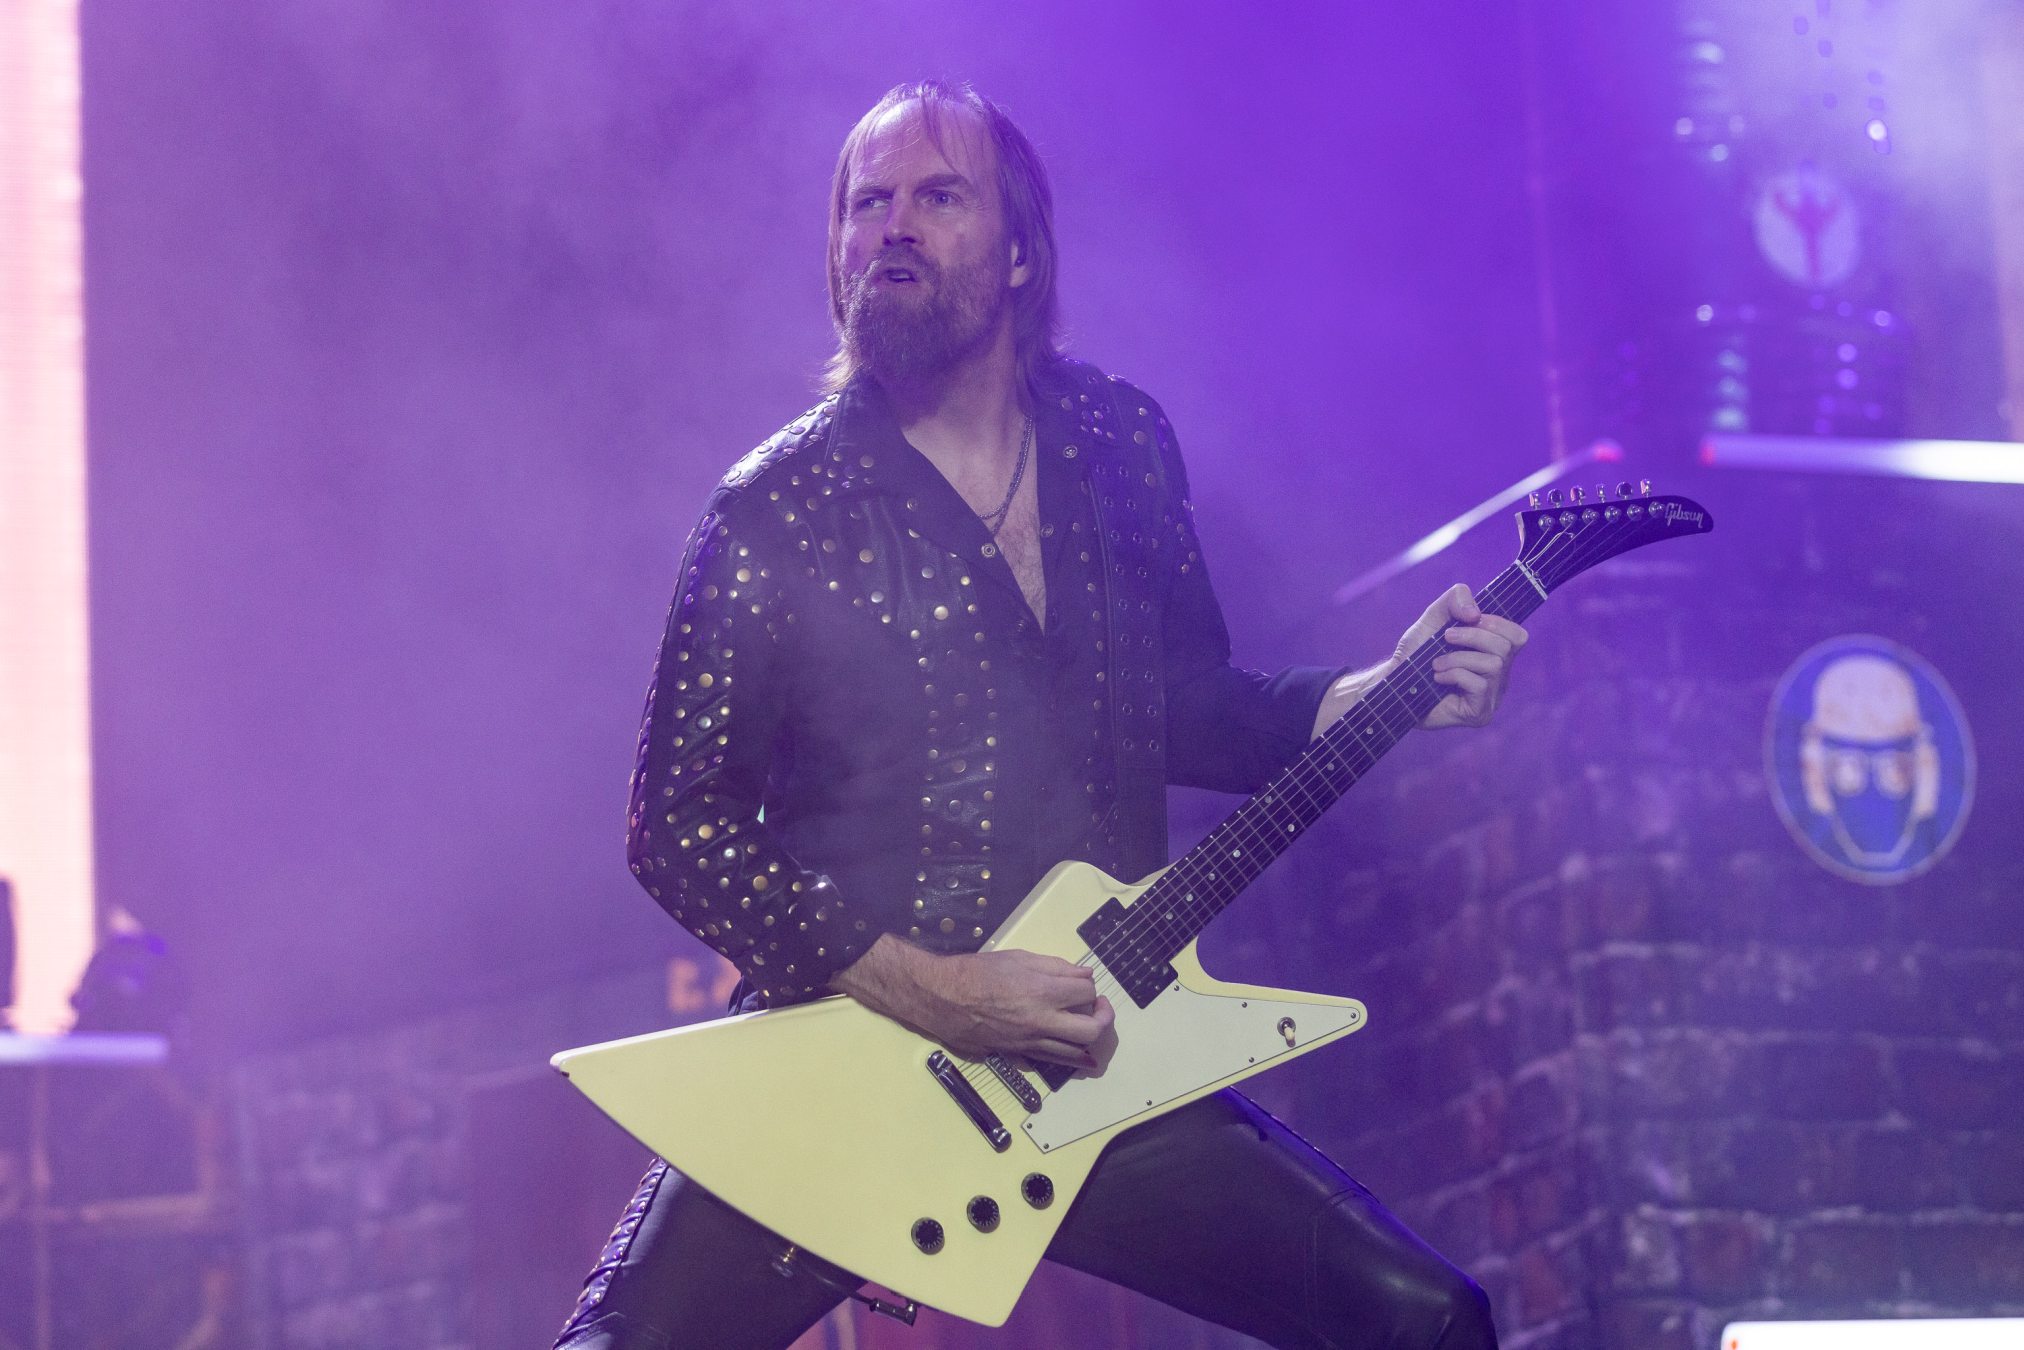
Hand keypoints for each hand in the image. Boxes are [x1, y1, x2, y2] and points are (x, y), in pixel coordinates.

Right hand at [832, 936, 1115, 1069]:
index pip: (1087, 991)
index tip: (1083, 982)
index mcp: (1042, 991)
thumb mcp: (1017, 958)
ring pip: (1076, 1053)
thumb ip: (1055, 967)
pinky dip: (1070, 1058)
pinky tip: (1078, 1054)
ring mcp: (1031, 1042)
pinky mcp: (1019, 1054)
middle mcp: (1041, 1021)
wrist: (941, 998)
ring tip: (1087, 1025)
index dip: (1090, 985)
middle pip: (1092, 1029)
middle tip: (1098, 1007)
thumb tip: (1083, 973)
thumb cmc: (977, 972)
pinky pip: (1053, 1061)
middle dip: (1103, 1017)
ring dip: (1089, 1040)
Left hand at [1394, 583, 1527, 729]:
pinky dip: (1455, 674)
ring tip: (1436, 663)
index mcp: (1495, 654)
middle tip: (1446, 637)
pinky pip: (1480, 685)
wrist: (1394, 683)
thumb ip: (1455, 600)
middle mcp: (1499, 676)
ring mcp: (1491, 697)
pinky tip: (1437, 679)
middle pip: (1506, 647)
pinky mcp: (1479, 713)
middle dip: (1473, 636)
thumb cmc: (1416, 652)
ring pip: (1494, 665)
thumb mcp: (1434, 618)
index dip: (1496, 623)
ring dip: (1458, 658)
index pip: (1518, 636)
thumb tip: (1475, 613)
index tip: (1468, 619)